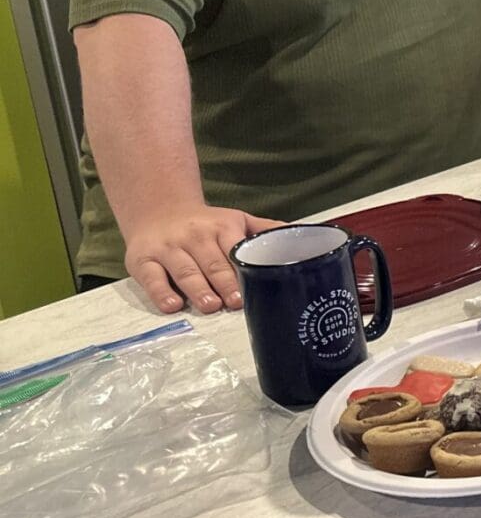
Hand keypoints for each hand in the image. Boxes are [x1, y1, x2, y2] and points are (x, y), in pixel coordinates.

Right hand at [124, 205, 281, 314]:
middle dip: (223, 283)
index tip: (254, 287)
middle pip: (210, 262)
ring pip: (183, 271)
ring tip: (210, 305)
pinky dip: (161, 292)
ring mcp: (167, 248)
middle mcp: (193, 236)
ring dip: (197, 289)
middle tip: (234, 302)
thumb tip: (301, 237)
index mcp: (221, 227)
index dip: (243, 269)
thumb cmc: (205, 224)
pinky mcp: (142, 260)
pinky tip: (172, 305)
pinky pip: (151, 278)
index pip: (233, 249)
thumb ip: (264, 230)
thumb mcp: (236, 220)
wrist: (158, 211)